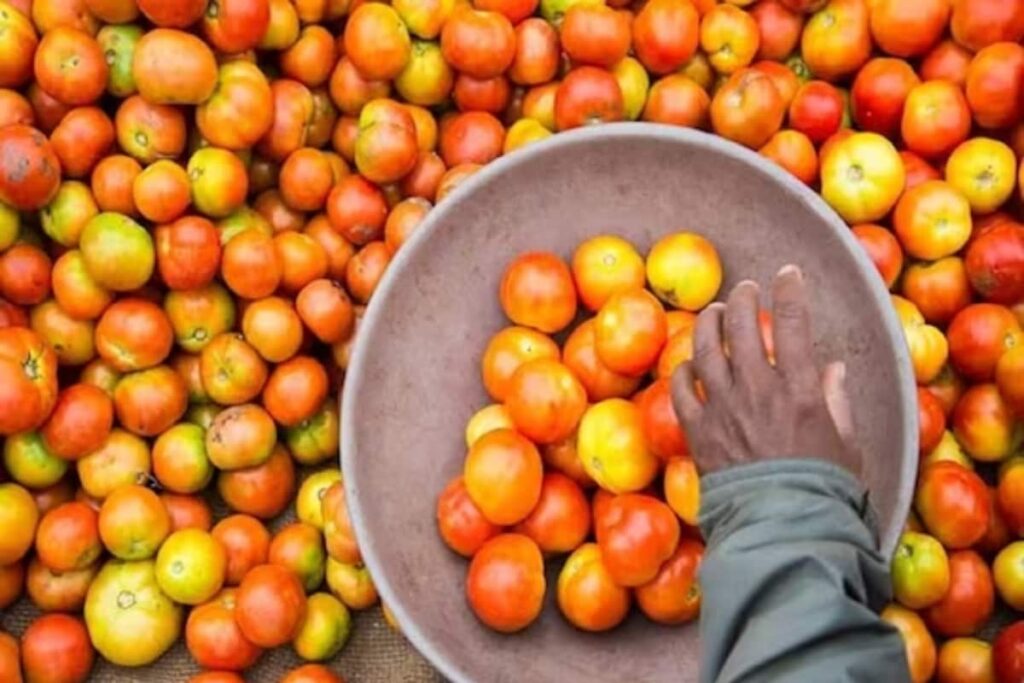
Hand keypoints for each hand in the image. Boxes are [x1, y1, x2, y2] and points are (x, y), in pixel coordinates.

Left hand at [671, 265, 859, 477]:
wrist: (782, 529)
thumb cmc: (823, 490)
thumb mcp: (846, 443)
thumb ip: (836, 399)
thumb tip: (831, 366)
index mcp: (799, 391)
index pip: (793, 324)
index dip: (789, 292)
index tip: (787, 274)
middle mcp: (757, 391)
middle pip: (743, 328)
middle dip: (744, 299)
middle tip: (746, 290)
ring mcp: (723, 410)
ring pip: (706, 350)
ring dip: (710, 325)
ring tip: (715, 313)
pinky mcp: (698, 432)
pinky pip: (681, 390)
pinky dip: (683, 371)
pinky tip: (689, 364)